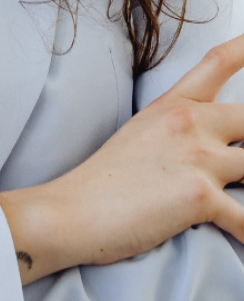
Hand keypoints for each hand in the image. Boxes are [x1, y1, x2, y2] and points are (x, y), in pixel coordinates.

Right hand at [0, 33, 243, 283]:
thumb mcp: (143, 133)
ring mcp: (197, 157)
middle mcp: (190, 122)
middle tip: (238, 165)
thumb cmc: (105, 179)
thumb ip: (181, 129)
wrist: (75, 210)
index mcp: (175, 105)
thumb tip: (212, 144)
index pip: (218, 62)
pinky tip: (243, 237)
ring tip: (235, 203)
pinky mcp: (200, 196)